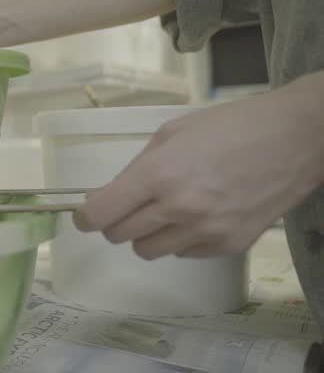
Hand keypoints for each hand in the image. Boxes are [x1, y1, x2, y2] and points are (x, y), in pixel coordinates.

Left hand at [75, 82, 323, 259]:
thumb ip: (136, 168)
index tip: (85, 214)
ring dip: (147, 233)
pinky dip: (180, 238)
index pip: (101, 214)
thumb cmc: (231, 127)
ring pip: (148, 250)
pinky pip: (183, 253)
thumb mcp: (171, 133)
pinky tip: (199, 213)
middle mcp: (178, 208)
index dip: (85, 216)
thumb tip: (108, 195)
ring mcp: (205, 231)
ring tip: (168, 208)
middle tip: (129, 205)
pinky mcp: (228, 246)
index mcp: (158, 174)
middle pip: (119, 236)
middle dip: (116, 221)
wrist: (294, 139)